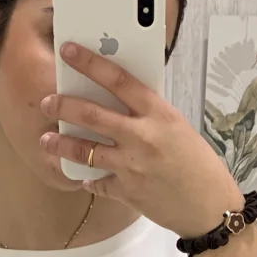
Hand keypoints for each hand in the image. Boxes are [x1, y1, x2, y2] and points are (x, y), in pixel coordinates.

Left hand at [40, 41, 243, 237]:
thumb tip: (116, 101)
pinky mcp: (127, 192)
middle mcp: (143, 137)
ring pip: (85, 151)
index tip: (69, 50)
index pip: (119, 80)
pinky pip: (98, 183)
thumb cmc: (198, 164)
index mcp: (159, 114)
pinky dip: (90, 180)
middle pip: (92, 114)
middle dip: (63, 105)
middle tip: (47, 101)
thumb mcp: (178, 128)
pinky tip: (84, 177)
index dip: (90, 62)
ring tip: (46, 139)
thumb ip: (149, 114)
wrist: (210, 206)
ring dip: (60, 144)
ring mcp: (132, 166)